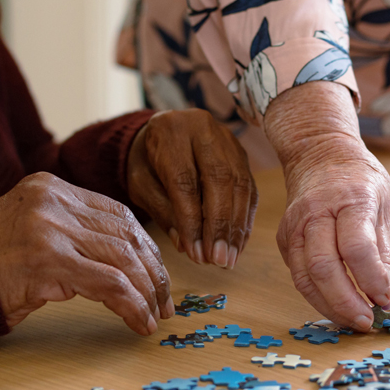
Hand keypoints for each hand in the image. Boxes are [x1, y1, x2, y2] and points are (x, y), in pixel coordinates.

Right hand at [0, 172, 172, 332]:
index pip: (119, 214)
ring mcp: (50, 227)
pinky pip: (108, 283)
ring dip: (146, 293)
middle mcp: (53, 200)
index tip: (158, 277)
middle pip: (127, 234)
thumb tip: (128, 261)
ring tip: (153, 316)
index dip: (147, 249)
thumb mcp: (35, 233)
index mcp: (52, 188)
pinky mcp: (48, 259)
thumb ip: (74, 233)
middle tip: (164, 303)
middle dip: (154, 273)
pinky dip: (131, 305)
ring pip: (123, 259)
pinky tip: (138, 322)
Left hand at [127, 109, 257, 268]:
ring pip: (239, 185)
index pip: (185, 181)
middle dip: (219, 226)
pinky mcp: (241, 153)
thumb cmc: (147, 162)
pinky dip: (244, 219)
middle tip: (217, 260)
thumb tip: (185, 245)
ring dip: (236, 227)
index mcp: (170, 131)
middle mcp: (203, 129)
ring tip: (228, 258)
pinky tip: (237, 243)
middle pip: (219, 180)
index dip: (192, 221)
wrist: (164, 132)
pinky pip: (248, 188)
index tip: (194, 253)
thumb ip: (161, 210)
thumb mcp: (141, 184)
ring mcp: (227, 139)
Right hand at [264, 82, 389, 331]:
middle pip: (323, 266)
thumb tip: (381, 293)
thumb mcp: (383, 202)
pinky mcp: (285, 240)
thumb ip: (381, 249)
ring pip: (304, 276)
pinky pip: (298, 276)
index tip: (385, 300)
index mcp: (350, 198)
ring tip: (352, 322)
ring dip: (329, 306)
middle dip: (346, 302)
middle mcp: (316, 212)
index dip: (370, 280)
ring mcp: (295, 226)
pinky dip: (317, 297)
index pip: (356, 247)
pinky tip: (336, 306)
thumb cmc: (358, 178)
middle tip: (366, 323)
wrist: (318, 152)